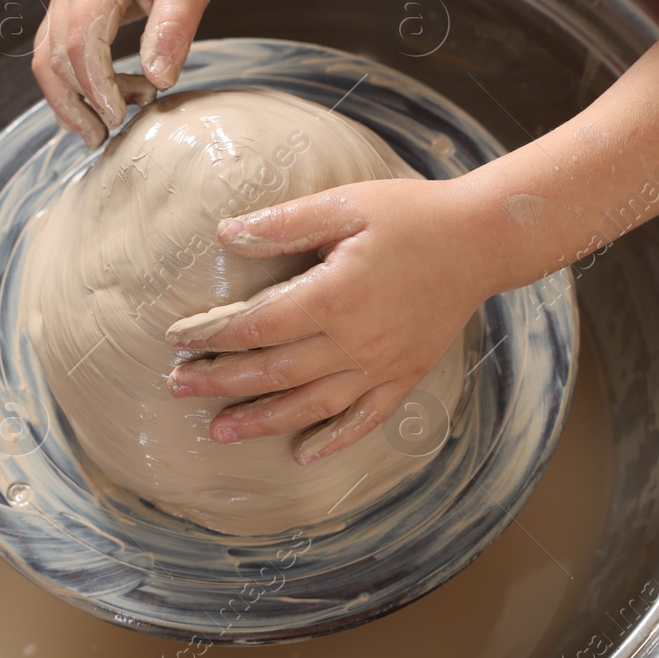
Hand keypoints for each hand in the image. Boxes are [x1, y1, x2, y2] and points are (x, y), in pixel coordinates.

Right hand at [31, 0, 226, 147]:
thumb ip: (173, 30)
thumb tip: (159, 80)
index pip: (80, 44)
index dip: (95, 86)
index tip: (118, 117)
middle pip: (52, 59)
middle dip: (76, 104)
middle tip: (106, 136)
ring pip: (47, 60)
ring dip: (71, 99)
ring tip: (106, 126)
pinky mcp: (71, 9)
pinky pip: (58, 53)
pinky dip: (75, 84)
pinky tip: (105, 101)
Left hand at [162, 177, 494, 464]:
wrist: (482, 240)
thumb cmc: (411, 215)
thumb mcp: (345, 204)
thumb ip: (284, 223)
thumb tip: (227, 235)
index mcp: (333, 297)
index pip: (256, 326)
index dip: (213, 337)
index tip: (176, 340)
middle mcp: (354, 342)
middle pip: (273, 373)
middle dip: (221, 383)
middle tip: (178, 388)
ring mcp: (381, 366)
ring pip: (310, 406)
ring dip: (262, 421)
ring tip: (220, 431)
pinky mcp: (405, 376)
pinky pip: (364, 419)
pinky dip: (332, 440)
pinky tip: (303, 453)